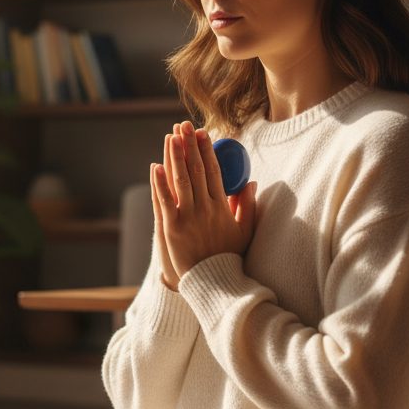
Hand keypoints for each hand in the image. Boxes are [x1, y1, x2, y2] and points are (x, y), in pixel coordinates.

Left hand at [152, 121, 256, 279]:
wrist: (212, 283)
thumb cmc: (228, 257)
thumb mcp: (245, 231)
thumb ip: (248, 206)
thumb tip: (252, 181)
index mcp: (221, 206)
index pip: (213, 170)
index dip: (207, 150)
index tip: (202, 133)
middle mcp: (204, 208)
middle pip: (195, 170)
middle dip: (189, 145)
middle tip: (183, 126)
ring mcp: (187, 217)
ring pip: (179, 180)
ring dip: (174, 157)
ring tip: (170, 137)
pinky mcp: (171, 228)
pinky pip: (163, 201)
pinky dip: (159, 183)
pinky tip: (155, 166)